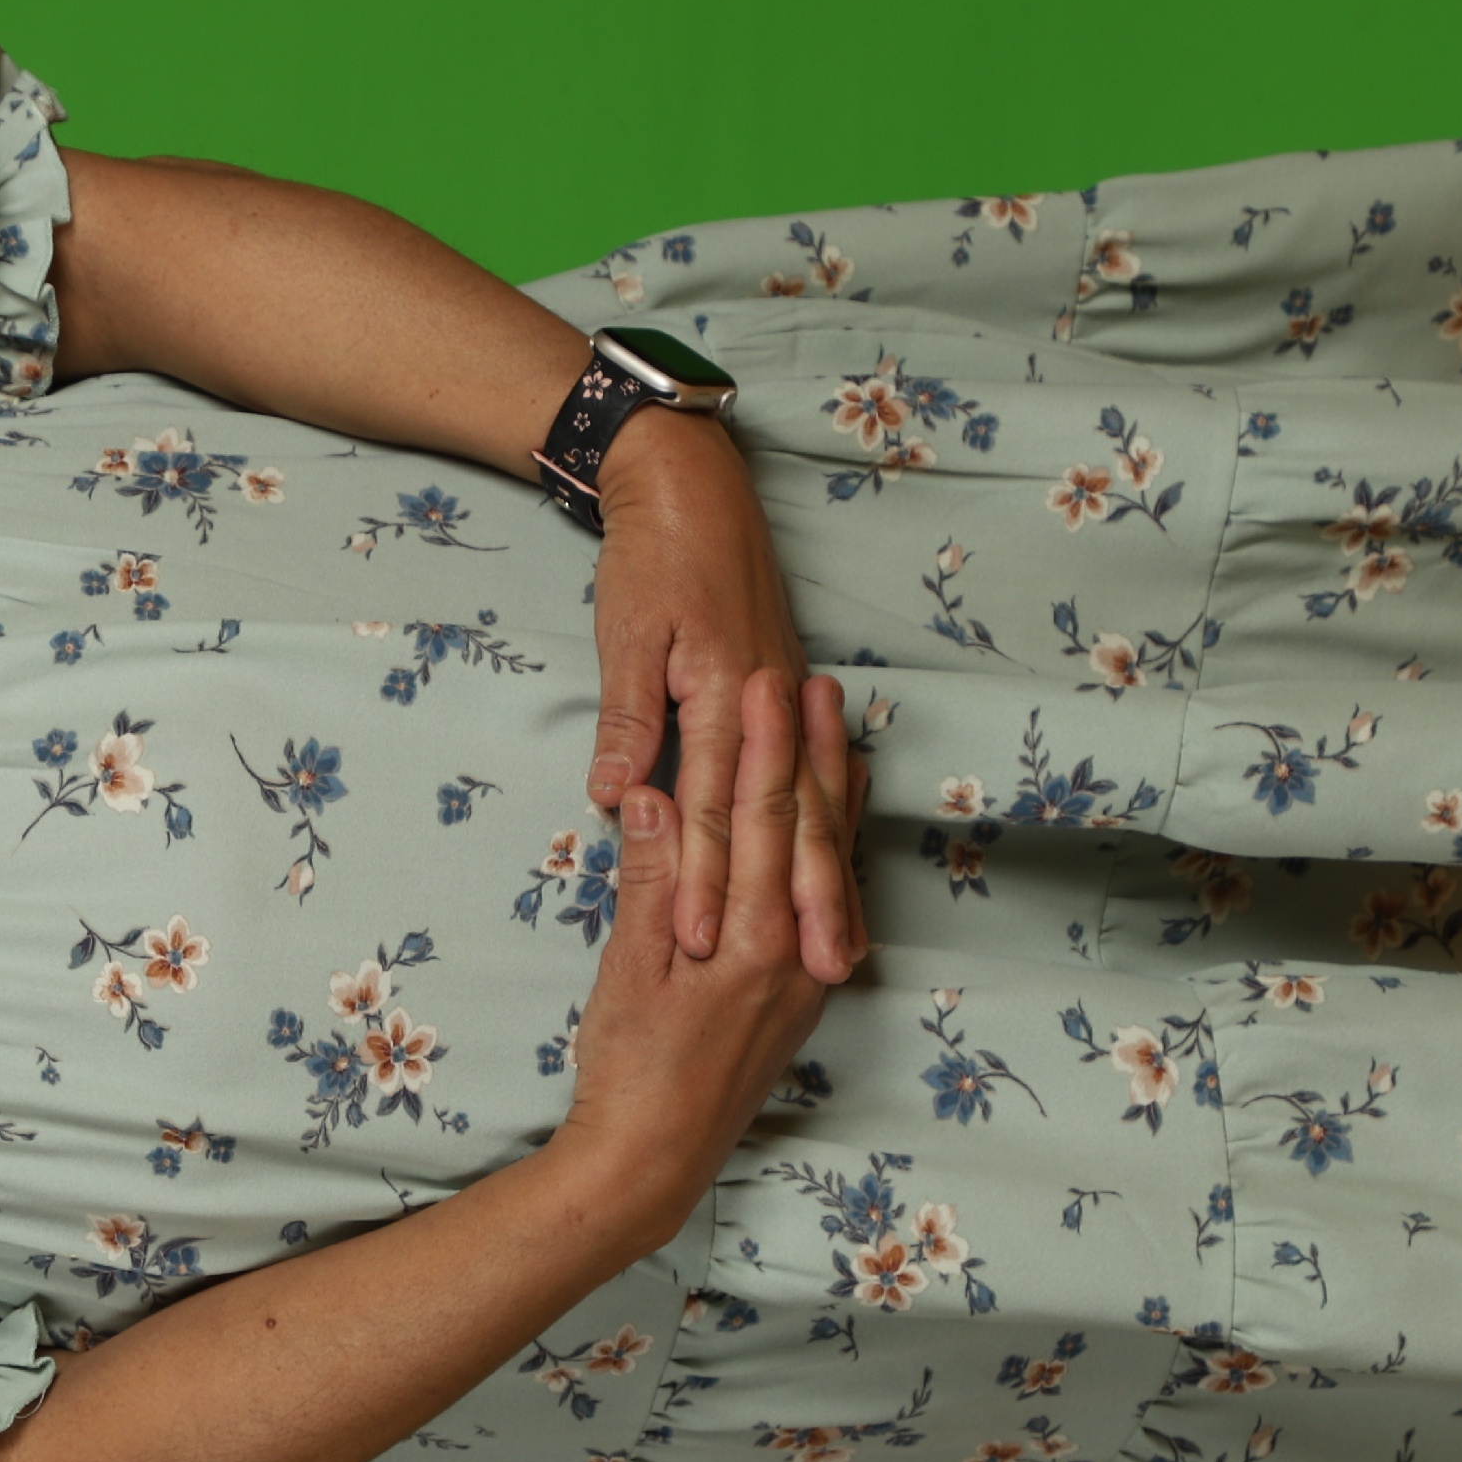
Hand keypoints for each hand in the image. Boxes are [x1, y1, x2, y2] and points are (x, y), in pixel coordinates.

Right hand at [554, 669, 844, 1253]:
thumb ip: (651, 880)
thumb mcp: (629, 971)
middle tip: (816, 681)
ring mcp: (806, 971)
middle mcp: (796, 949)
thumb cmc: (631, 1070)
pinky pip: (826, 898)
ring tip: (841, 729)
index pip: (761, 818)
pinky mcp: (801, 989)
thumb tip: (658, 797)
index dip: (763, 745)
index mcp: (750, 937)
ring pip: (828, 862)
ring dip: (831, 791)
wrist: (654, 1159)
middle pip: (811, 830)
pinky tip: (832, 824)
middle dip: (812, 752)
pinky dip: (831, 849)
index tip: (764, 682)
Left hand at [586, 413, 869, 983]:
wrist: (692, 484)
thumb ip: (629, 718)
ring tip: (842, 949)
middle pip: (781, 820)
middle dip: (794, 903)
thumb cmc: (652, 556)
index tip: (700, 942)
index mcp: (724, 691)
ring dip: (825, 882)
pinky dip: (833, 835)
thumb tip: (620, 797)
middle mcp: (768, 703)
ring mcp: (786, 700)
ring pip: (814, 807)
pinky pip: (821, 780)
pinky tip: (839, 877)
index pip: (710, 806)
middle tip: (813, 976)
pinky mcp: (788, 695)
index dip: (704, 879)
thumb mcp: (626, 632)